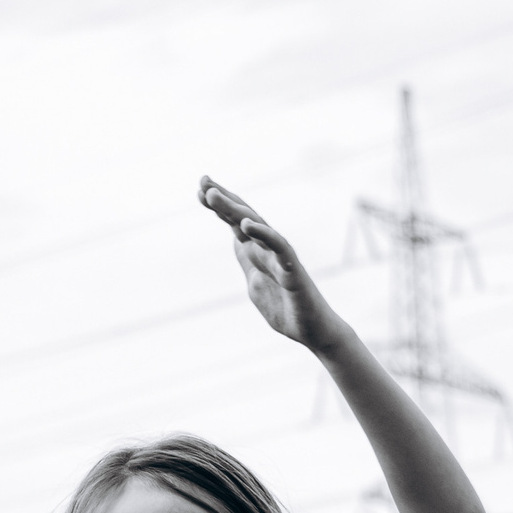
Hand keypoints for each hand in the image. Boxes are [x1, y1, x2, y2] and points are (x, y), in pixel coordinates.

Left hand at [198, 178, 344, 351]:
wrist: (312, 331)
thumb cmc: (286, 308)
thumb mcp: (255, 283)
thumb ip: (247, 260)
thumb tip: (235, 239)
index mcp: (257, 252)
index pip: (235, 222)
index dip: (218, 206)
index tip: (199, 189)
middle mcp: (267, 248)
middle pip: (243, 216)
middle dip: (222, 198)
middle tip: (202, 180)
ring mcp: (280, 256)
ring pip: (257, 225)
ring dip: (233, 209)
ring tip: (213, 195)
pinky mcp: (292, 270)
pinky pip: (279, 247)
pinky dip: (263, 234)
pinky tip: (246, 224)